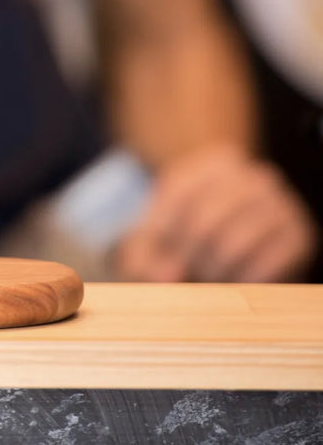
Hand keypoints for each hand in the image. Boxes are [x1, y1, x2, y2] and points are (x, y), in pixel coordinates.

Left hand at [115, 145, 317, 281]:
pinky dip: (240, 282)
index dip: (162, 235)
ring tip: (206, 277)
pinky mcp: (300, 236)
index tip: (159, 253)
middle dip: (186, 258)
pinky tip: (233, 281)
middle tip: (183, 273)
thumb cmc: (188, 233)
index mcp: (216, 163)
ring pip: (232, 248)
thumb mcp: (156, 236)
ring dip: (211, 273)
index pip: (178, 198)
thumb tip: (164, 277)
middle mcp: (256, 177)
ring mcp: (283, 205)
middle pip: (204, 225)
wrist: (239, 236)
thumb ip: (144, 255)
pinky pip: (262, 267)